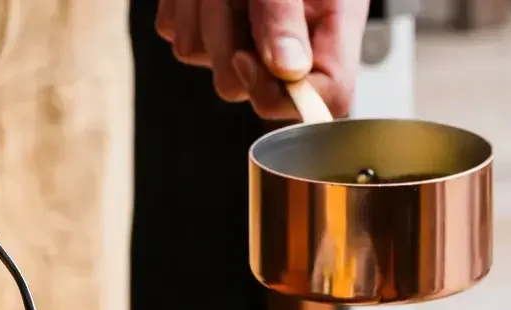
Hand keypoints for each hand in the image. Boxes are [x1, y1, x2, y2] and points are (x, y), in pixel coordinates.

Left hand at [155, 0, 369, 118]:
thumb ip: (286, 15)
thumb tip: (287, 71)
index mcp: (329, 32)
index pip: (325, 99)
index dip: (288, 97)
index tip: (258, 60)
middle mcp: (286, 46)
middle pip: (249, 90)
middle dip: (231, 39)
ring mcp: (239, 42)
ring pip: (206, 62)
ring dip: (205, 14)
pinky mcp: (202, 32)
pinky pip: (181, 38)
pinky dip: (185, 5)